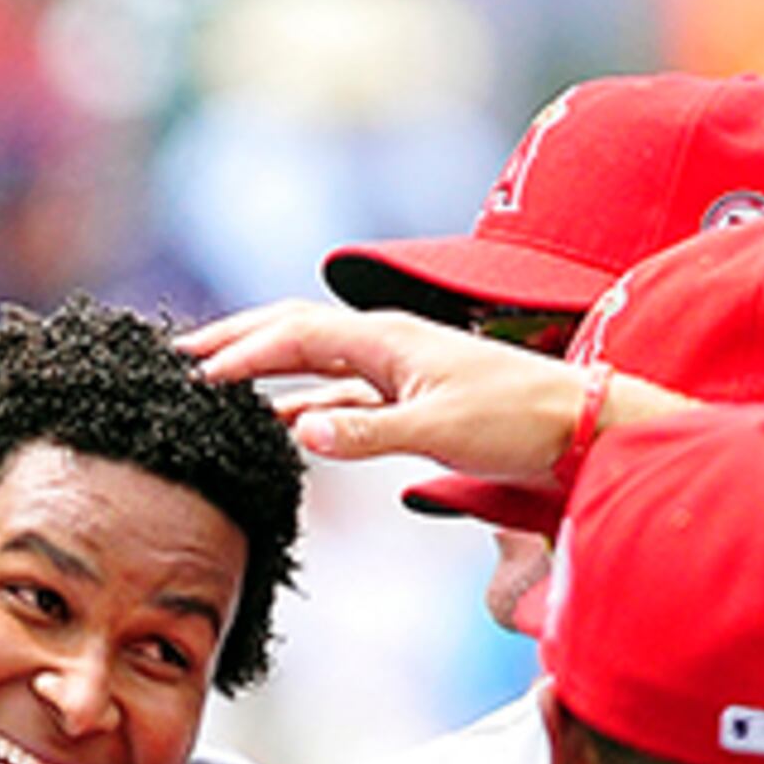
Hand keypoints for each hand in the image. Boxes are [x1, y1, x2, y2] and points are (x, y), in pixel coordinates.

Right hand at [182, 303, 615, 476]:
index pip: (296, 335)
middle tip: (182, 357)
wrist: (582, 425)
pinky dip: (301, 402)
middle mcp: (388, 345)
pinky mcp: (410, 400)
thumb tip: (300, 430)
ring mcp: (398, 370)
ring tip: (214, 382)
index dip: (242, 351)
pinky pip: (340, 394)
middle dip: (238, 341)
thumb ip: (368, 431)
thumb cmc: (519, 420)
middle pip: (296, 332)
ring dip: (264, 369)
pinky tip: (279, 421)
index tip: (194, 372)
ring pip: (314, 362)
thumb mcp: (440, 429)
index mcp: (390, 340)